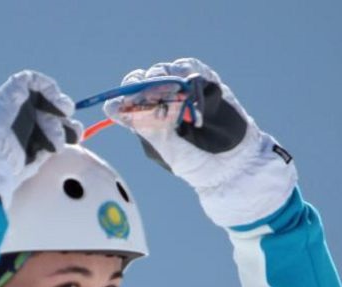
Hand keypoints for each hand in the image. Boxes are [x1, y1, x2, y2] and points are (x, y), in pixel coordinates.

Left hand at [106, 59, 296, 227]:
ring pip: (164, 71)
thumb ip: (141, 124)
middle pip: (143, 79)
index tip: (128, 100)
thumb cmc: (193, 162)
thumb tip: (110, 106)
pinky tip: (189, 86)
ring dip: (164, 80)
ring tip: (174, 97)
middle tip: (151, 95)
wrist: (231, 164)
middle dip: (144, 84)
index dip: (126, 94)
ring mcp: (182, 90)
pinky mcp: (203, 82)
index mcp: (147, 119)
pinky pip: (190, 67)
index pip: (128, 96)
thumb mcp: (163, 147)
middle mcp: (162, 102)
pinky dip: (186, 72)